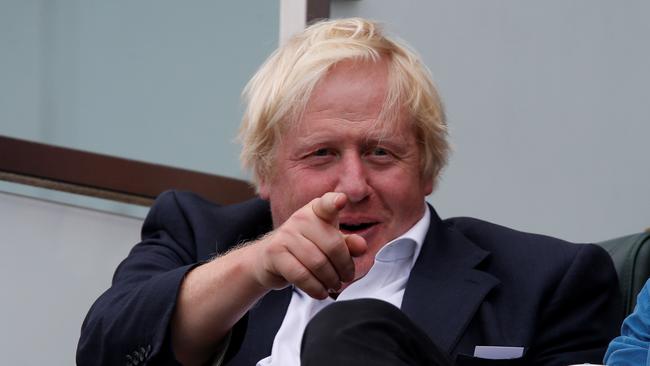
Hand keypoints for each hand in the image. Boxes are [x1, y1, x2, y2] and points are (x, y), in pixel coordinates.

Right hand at [249, 192, 366, 298]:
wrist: (268, 259)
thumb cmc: (303, 248)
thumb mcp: (328, 242)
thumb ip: (348, 244)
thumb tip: (361, 246)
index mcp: (317, 211)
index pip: (327, 204)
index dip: (334, 202)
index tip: (341, 201)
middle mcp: (301, 218)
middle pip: (332, 245)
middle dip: (344, 267)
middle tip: (346, 277)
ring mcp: (286, 234)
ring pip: (317, 263)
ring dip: (330, 280)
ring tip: (333, 285)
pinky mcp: (274, 253)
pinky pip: (301, 275)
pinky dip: (315, 288)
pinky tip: (320, 292)